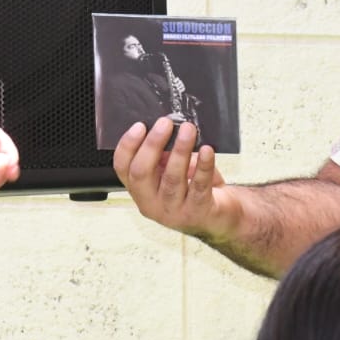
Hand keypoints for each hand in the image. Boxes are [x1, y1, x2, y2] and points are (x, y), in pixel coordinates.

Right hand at [114, 117, 233, 239]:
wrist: (218, 216)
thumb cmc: (191, 190)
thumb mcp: (169, 172)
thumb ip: (161, 156)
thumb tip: (163, 128)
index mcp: (139, 190)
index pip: (122, 168)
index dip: (128, 145)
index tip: (140, 126)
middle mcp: (151, 204)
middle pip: (142, 172)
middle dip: (153, 144)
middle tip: (165, 123)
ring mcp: (173, 211)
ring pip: (172, 178)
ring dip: (180, 150)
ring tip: (188, 130)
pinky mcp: (197, 212)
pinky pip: (199, 185)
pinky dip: (203, 165)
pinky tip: (206, 150)